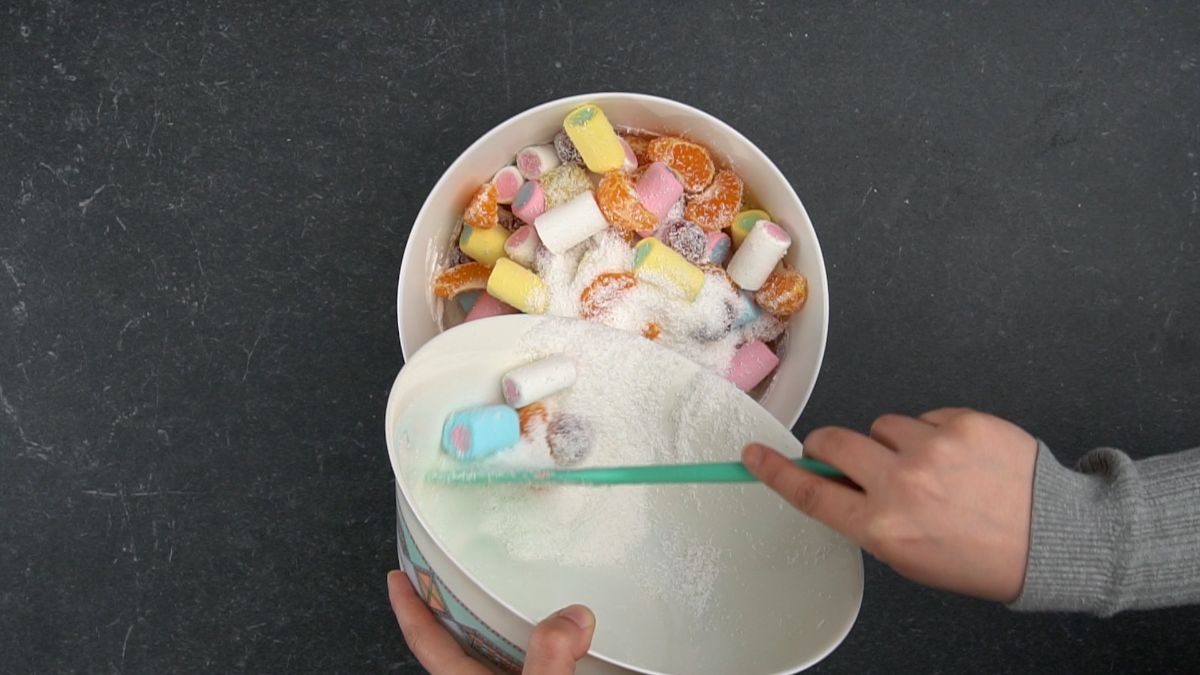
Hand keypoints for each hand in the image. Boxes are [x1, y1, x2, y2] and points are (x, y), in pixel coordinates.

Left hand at [387, 570, 595, 673]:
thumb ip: (550, 657)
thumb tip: (570, 616)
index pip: (425, 641)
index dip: (408, 607)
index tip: (398, 576)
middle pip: (460, 643)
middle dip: (458, 607)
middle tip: (460, 570)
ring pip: (499, 654)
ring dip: (506, 626)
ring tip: (517, 594)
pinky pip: (534, 663)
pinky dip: (542, 646)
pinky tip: (561, 636)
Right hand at [742, 408, 1036, 601]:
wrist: (1053, 537)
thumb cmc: (980, 558)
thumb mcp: (910, 556)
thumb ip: (867, 518)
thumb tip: (833, 480)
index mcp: (883, 527)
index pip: (810, 492)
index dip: (775, 471)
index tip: (753, 454)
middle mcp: (901, 484)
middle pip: (833, 442)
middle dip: (831, 447)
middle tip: (850, 458)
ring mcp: (932, 447)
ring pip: (882, 426)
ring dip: (894, 443)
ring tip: (933, 470)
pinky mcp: (962, 422)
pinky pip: (925, 417)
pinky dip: (934, 434)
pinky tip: (961, 459)